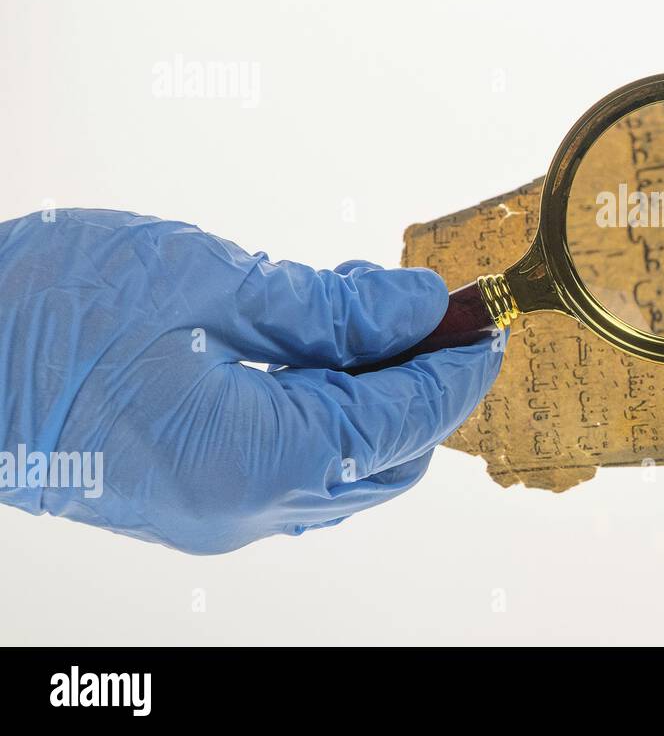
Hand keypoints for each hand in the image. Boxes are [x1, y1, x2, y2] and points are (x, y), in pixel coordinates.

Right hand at [0, 209, 502, 553]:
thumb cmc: (44, 309)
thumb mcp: (206, 282)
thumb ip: (330, 305)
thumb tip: (420, 306)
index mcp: (258, 461)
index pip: (401, 420)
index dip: (456, 368)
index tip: (489, 321)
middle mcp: (245, 508)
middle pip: (384, 457)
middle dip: (422, 383)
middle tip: (433, 309)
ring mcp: (214, 511)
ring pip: (341, 463)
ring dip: (373, 391)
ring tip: (368, 307)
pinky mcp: (190, 496)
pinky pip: (292, 461)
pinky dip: (324, 404)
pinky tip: (315, 337)